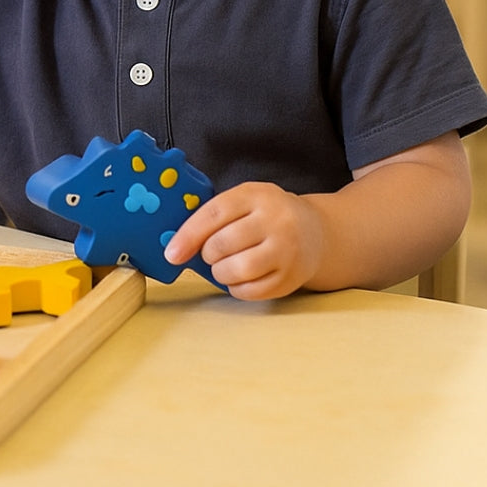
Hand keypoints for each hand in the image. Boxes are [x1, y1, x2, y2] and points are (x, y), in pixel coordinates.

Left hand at [162, 181, 324, 300]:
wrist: (315, 231)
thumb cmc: (266, 215)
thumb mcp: (244, 200)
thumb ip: (214, 214)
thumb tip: (176, 243)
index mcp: (256, 195)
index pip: (215, 213)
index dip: (189, 234)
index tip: (172, 252)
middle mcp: (275, 220)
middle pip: (224, 243)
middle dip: (207, 254)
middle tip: (208, 254)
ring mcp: (287, 250)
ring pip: (238, 269)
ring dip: (220, 272)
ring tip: (222, 266)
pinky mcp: (291, 277)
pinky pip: (253, 291)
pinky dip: (236, 288)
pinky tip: (238, 278)